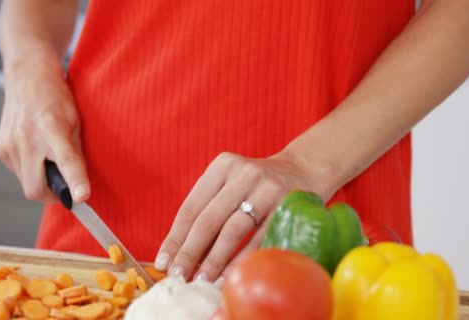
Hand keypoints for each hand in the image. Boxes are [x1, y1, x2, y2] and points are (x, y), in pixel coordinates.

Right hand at [0, 53, 89, 201]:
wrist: (28, 77)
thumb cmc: (56, 98)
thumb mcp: (76, 123)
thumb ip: (76, 156)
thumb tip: (81, 188)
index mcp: (52, 128)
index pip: (65, 160)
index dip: (74, 181)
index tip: (81, 197)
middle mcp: (26, 139)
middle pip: (36, 190)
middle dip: (53, 193)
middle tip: (66, 185)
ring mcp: (8, 145)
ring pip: (26, 183)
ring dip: (41, 181)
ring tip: (49, 159)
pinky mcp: (0, 148)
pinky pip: (18, 172)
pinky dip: (30, 170)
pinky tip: (36, 152)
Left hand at [155, 152, 322, 282]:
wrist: (304, 170)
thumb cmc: (258, 184)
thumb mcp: (231, 182)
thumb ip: (208, 207)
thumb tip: (181, 252)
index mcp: (223, 165)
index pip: (191, 206)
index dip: (175, 237)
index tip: (164, 260)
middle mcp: (243, 173)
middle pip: (208, 219)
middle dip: (190, 252)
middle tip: (178, 275)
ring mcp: (266, 189)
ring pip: (232, 230)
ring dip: (214, 260)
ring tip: (201, 280)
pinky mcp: (286, 207)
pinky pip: (259, 240)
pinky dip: (242, 260)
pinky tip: (229, 275)